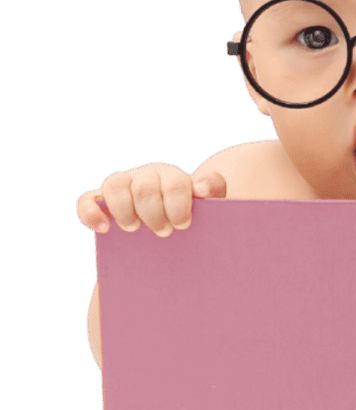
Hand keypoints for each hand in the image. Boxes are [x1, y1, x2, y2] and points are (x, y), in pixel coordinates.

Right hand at [76, 162, 226, 237]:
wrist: (170, 229)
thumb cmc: (190, 216)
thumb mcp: (209, 205)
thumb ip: (213, 189)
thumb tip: (200, 187)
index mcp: (172, 176)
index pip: (175, 183)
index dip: (178, 206)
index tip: (182, 225)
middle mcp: (145, 176)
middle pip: (145, 187)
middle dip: (154, 214)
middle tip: (163, 233)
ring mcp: (122, 186)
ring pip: (114, 184)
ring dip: (125, 210)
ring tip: (135, 229)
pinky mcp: (100, 201)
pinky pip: (87, 201)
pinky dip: (91, 213)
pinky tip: (104, 229)